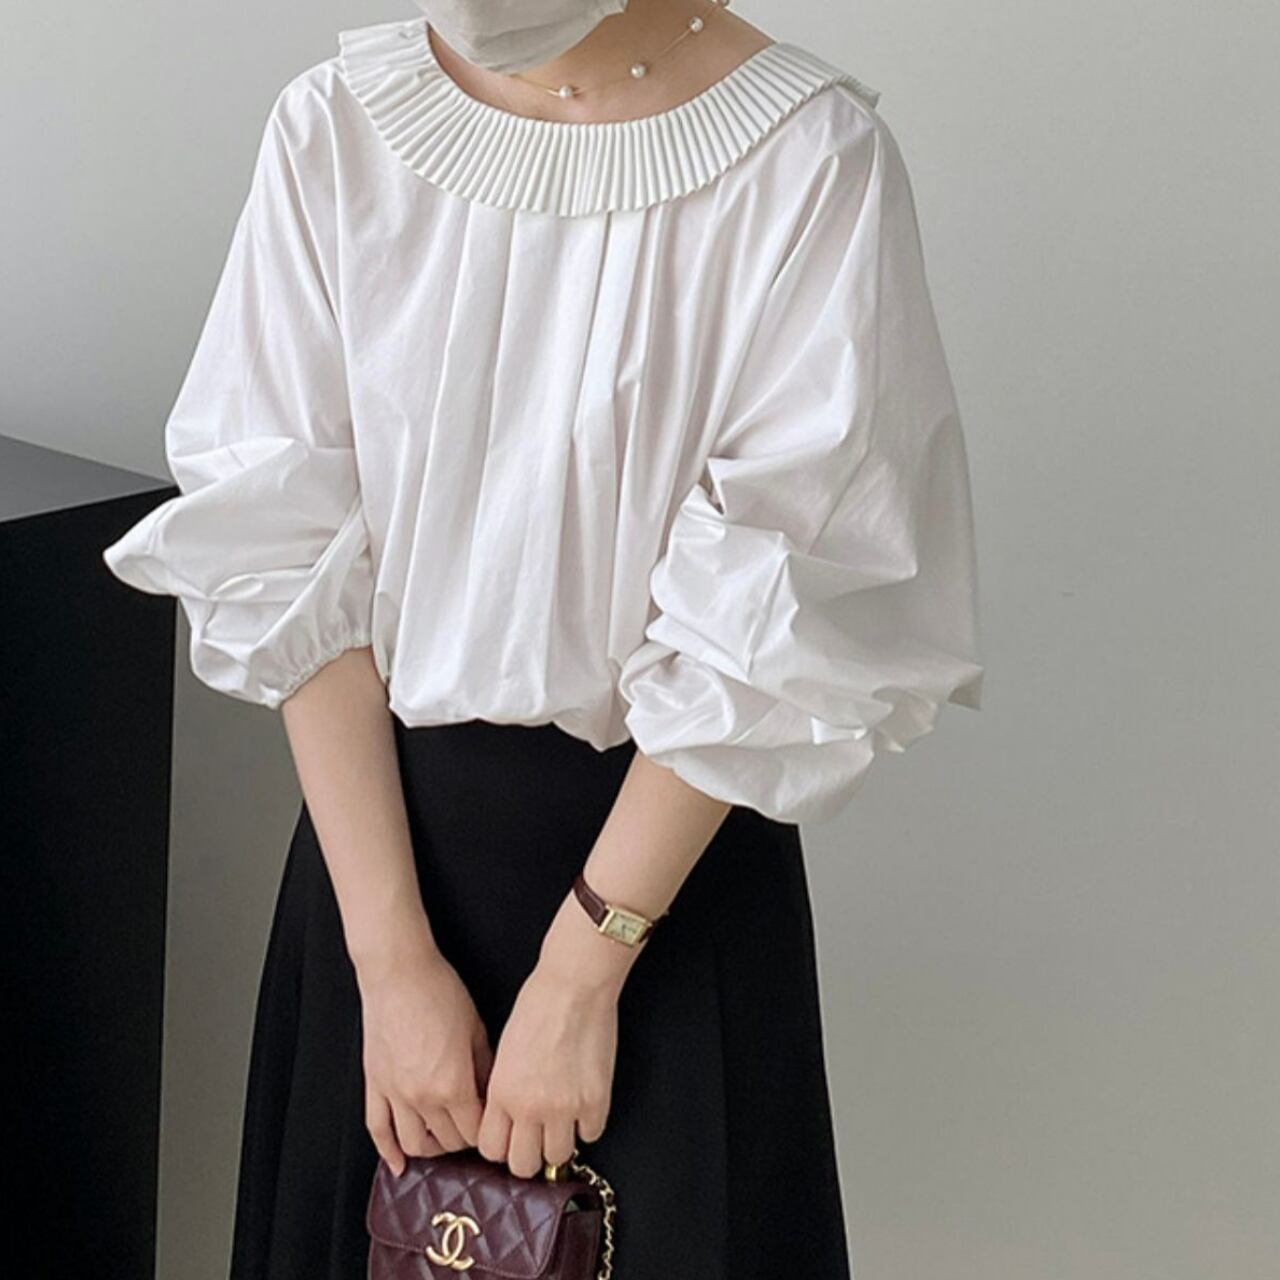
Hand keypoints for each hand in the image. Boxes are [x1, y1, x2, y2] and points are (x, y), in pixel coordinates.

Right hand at [356, 923, 493, 1175]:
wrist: (399, 973)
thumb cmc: (439, 992)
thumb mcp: (477, 1029)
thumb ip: (485, 1069)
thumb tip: (493, 1095)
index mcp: (453, 1085)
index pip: (474, 1132)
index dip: (487, 1134)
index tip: (492, 1127)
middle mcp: (422, 1097)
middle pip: (447, 1141)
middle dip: (463, 1140)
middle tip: (472, 1129)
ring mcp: (394, 1094)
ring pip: (412, 1144)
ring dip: (430, 1149)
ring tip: (443, 1139)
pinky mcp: (375, 1084)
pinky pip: (377, 1129)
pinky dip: (387, 1152)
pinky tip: (397, 1164)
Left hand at [476, 960, 619, 1177]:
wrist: (573, 985)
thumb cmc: (537, 1005)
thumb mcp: (505, 1051)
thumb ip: (504, 1090)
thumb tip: (508, 1119)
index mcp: (502, 1092)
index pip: (491, 1149)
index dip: (502, 1147)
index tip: (511, 1138)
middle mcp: (530, 1106)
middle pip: (523, 1165)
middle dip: (529, 1155)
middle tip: (536, 1138)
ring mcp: (565, 1107)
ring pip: (558, 1157)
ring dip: (559, 1142)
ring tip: (562, 1121)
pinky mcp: (595, 1100)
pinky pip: (591, 1134)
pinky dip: (588, 1124)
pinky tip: (584, 1103)